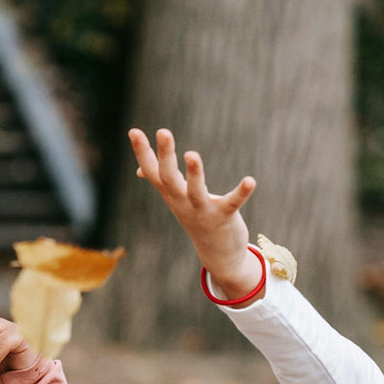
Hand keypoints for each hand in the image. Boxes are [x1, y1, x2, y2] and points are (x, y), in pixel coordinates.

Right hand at [127, 128, 261, 301]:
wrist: (218, 253)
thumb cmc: (196, 218)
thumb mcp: (175, 199)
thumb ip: (160, 182)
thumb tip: (138, 171)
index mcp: (171, 194)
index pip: (152, 171)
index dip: (142, 152)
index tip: (133, 130)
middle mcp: (182, 202)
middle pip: (169, 178)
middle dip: (165, 155)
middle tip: (163, 131)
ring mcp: (202, 211)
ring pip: (195, 191)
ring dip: (194, 173)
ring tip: (192, 154)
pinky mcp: (223, 217)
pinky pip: (232, 203)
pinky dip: (241, 193)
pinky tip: (250, 181)